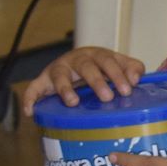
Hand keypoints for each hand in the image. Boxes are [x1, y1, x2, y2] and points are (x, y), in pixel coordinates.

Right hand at [20, 47, 145, 114]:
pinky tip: (30, 111)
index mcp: (97, 55)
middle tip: (107, 97)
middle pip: (86, 67)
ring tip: (72, 102)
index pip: (108, 61)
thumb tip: (136, 79)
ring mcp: (59, 69)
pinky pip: (34, 88)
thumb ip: (133, 69)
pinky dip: (30, 98)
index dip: (118, 74)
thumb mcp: (121, 65)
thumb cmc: (104, 68)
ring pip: (60, 75)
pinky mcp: (44, 80)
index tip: (127, 89)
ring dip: (65, 88)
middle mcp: (77, 59)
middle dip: (97, 81)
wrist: (77, 63)